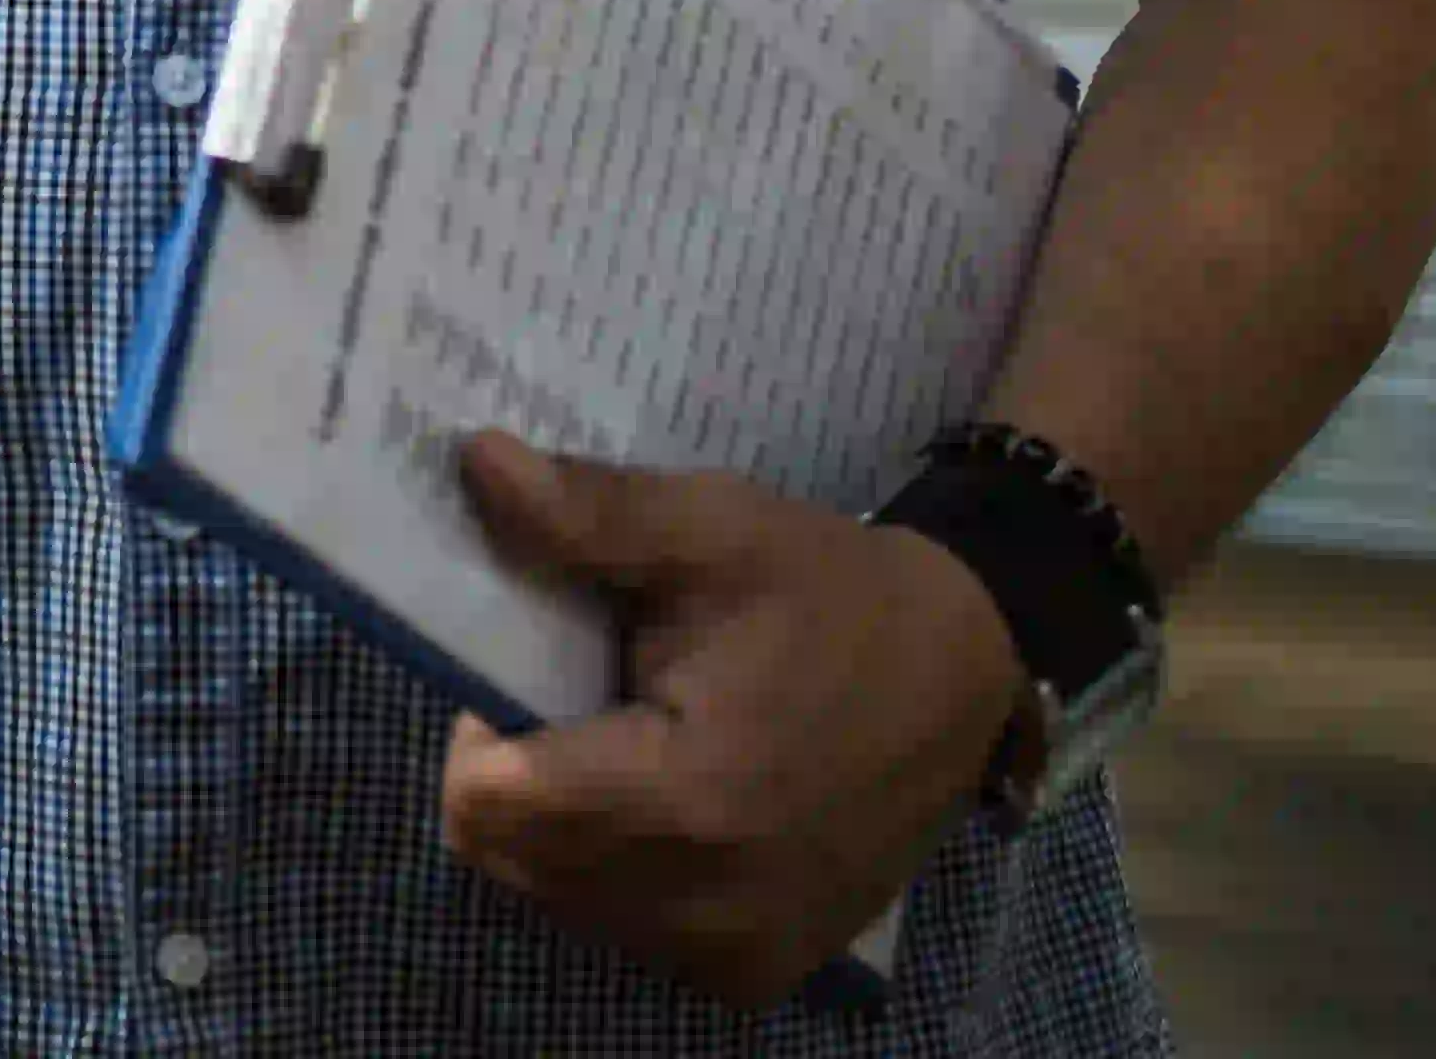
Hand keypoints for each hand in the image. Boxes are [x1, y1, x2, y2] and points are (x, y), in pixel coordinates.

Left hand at [431, 433, 1023, 1008]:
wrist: (962, 679)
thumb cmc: (829, 594)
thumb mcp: (712, 527)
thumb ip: (587, 514)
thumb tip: (472, 462)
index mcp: (688, 797)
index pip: (486, 806)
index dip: (477, 730)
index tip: (526, 672)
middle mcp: (706, 905)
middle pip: (511, 857)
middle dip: (515, 776)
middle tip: (580, 701)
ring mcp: (734, 956)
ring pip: (558, 900)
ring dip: (562, 827)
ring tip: (629, 745)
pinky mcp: (755, 974)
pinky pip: (624, 931)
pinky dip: (616, 871)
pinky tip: (669, 802)